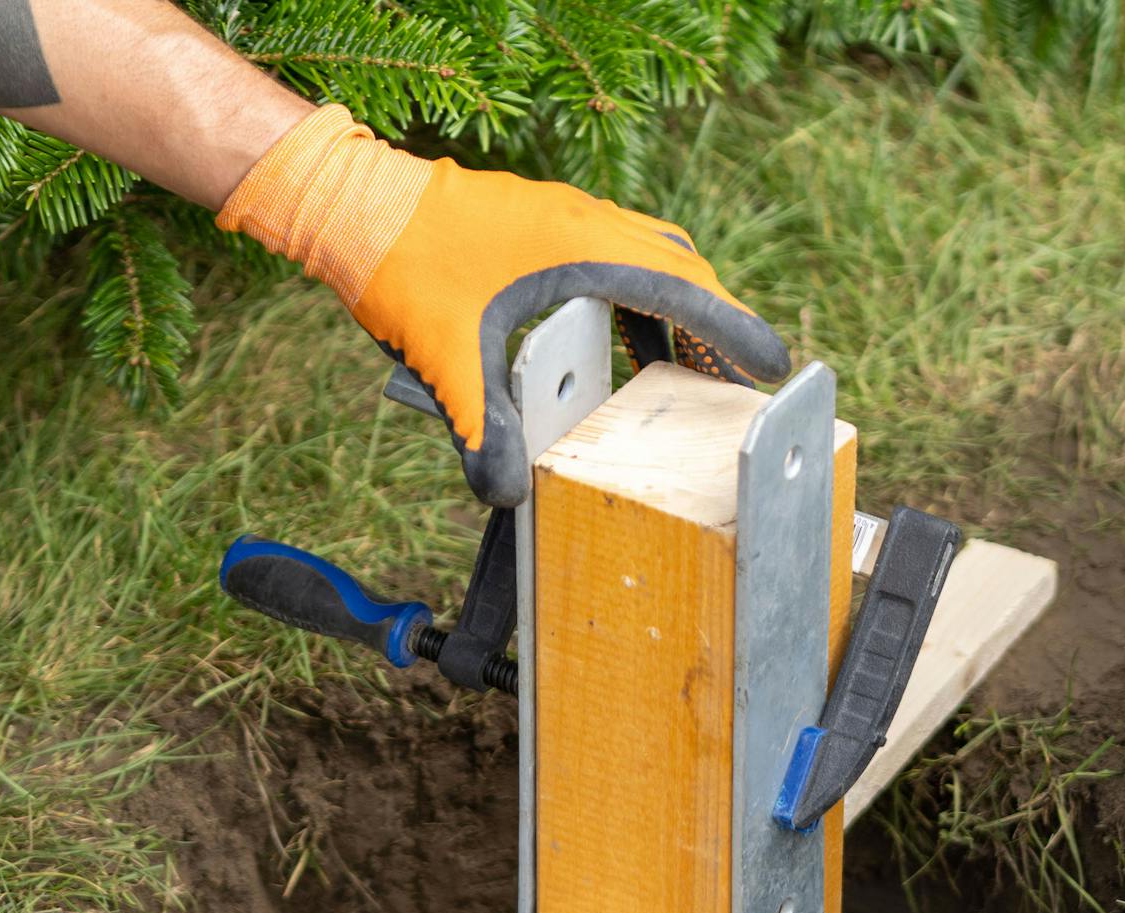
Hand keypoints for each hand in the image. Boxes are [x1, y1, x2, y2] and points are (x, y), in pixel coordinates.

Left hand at [219, 105, 790, 506]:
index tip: (773, 365)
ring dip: (676, 311)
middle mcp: (584, 224)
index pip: (682, 288)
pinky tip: (625, 348)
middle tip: (737, 381)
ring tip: (692, 371)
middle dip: (716, 323)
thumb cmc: (401, 267)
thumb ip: (484, 430)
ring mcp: (564, 219)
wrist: (351, 204)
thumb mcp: (446, 361)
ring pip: (649, 258)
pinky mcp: (542, 225)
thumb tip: (507, 496)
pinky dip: (636, 302)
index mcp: (580, 249)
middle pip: (680, 268)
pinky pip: (614, 258)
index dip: (733, 329)